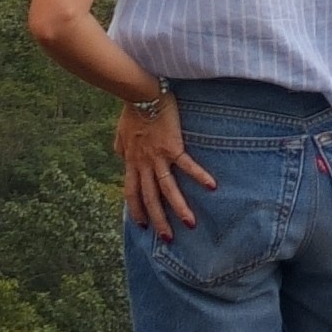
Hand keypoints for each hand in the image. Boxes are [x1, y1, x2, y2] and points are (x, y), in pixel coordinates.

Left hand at [116, 91, 216, 237]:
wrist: (138, 94)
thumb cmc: (131, 112)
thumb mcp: (120, 134)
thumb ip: (120, 149)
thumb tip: (121, 157)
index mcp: (131, 162)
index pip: (132, 193)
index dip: (136, 210)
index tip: (142, 225)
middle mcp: (143, 164)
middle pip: (150, 198)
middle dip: (159, 220)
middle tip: (168, 238)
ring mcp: (158, 157)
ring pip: (167, 189)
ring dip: (178, 208)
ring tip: (190, 223)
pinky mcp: (172, 147)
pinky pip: (187, 165)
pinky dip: (199, 176)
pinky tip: (212, 187)